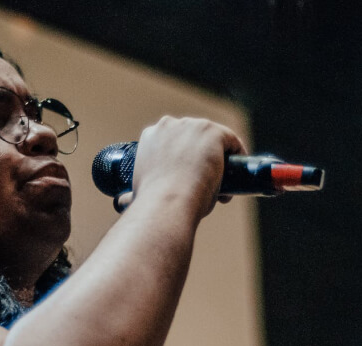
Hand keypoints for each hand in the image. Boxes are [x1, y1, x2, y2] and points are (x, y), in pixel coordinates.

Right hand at [130, 116, 245, 218]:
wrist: (166, 203)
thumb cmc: (151, 204)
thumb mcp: (138, 193)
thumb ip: (129, 195)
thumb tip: (122, 202)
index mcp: (150, 136)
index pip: (174, 141)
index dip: (184, 158)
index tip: (189, 176)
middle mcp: (170, 125)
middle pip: (195, 138)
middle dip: (202, 158)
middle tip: (207, 184)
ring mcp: (192, 126)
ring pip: (214, 140)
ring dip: (221, 158)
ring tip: (223, 184)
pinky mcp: (213, 132)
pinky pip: (231, 141)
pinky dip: (238, 154)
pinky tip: (239, 171)